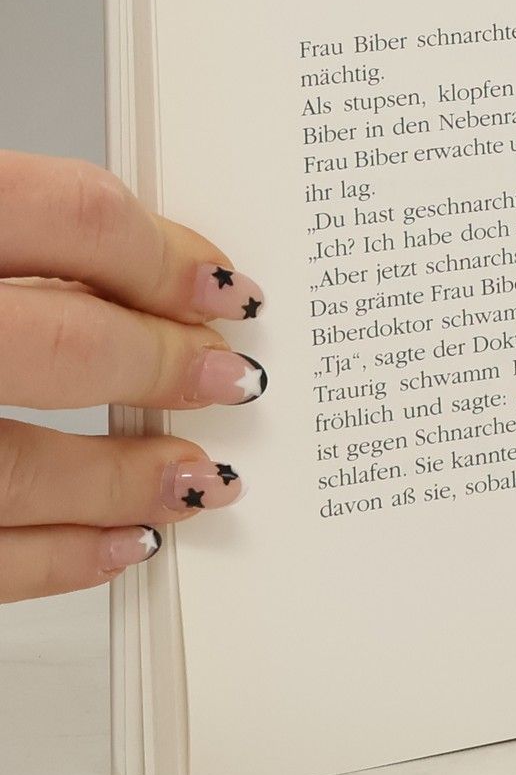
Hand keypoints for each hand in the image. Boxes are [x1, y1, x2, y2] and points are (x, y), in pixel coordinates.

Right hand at [0, 152, 265, 601]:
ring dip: (124, 480)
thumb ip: (29, 244)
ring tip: (201, 478)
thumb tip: (157, 271)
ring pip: (11, 467)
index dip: (165, 254)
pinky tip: (127, 544)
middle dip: (164, 365)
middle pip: (58, 341)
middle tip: (234, 381)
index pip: (71, 215)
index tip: (224, 289)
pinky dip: (56, 559)